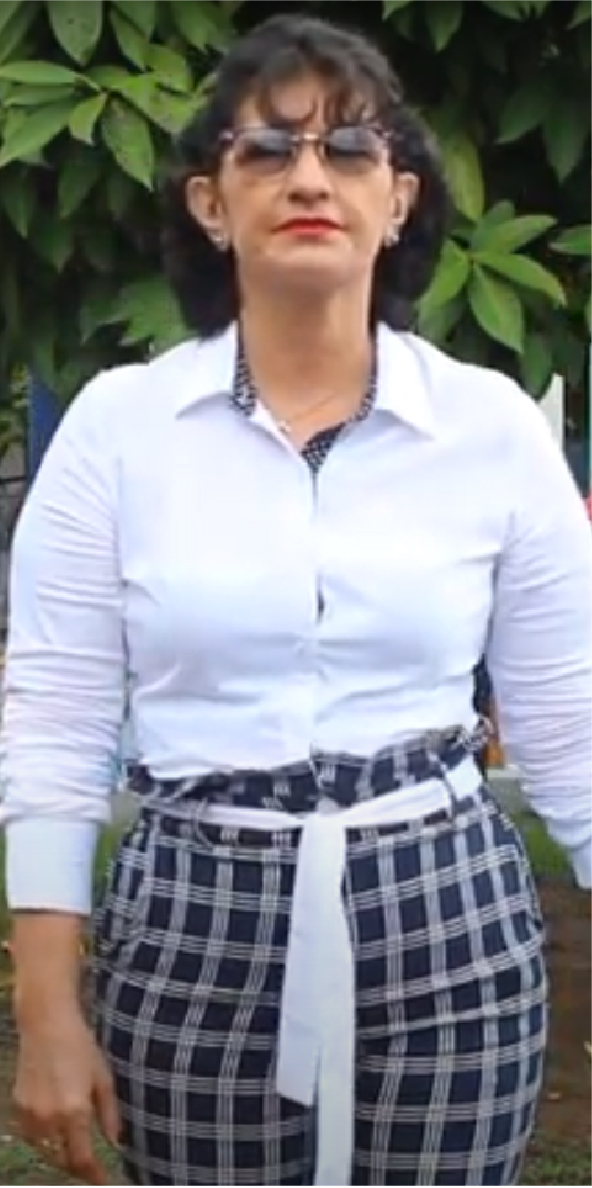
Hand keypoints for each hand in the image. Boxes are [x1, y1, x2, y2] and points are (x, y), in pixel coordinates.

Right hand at [13, 1006, 119, 1183]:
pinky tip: (54, 1129)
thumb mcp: (103, 1078)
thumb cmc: (81, 1047)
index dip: (93, 1175)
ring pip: (44, 1150)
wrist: (46, 1023)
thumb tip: (115, 1143)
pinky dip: (43, 1138)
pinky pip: (31, 1134)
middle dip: (76, 1166)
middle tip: (90, 1165)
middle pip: (61, 1160)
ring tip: (72, 1148)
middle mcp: (50, 1118)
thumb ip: (109, 1114)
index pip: (81, 1159)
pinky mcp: (17, 1106)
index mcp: (75, 1112)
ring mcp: (30, 1114)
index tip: (103, 1181)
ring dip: (59, 1154)